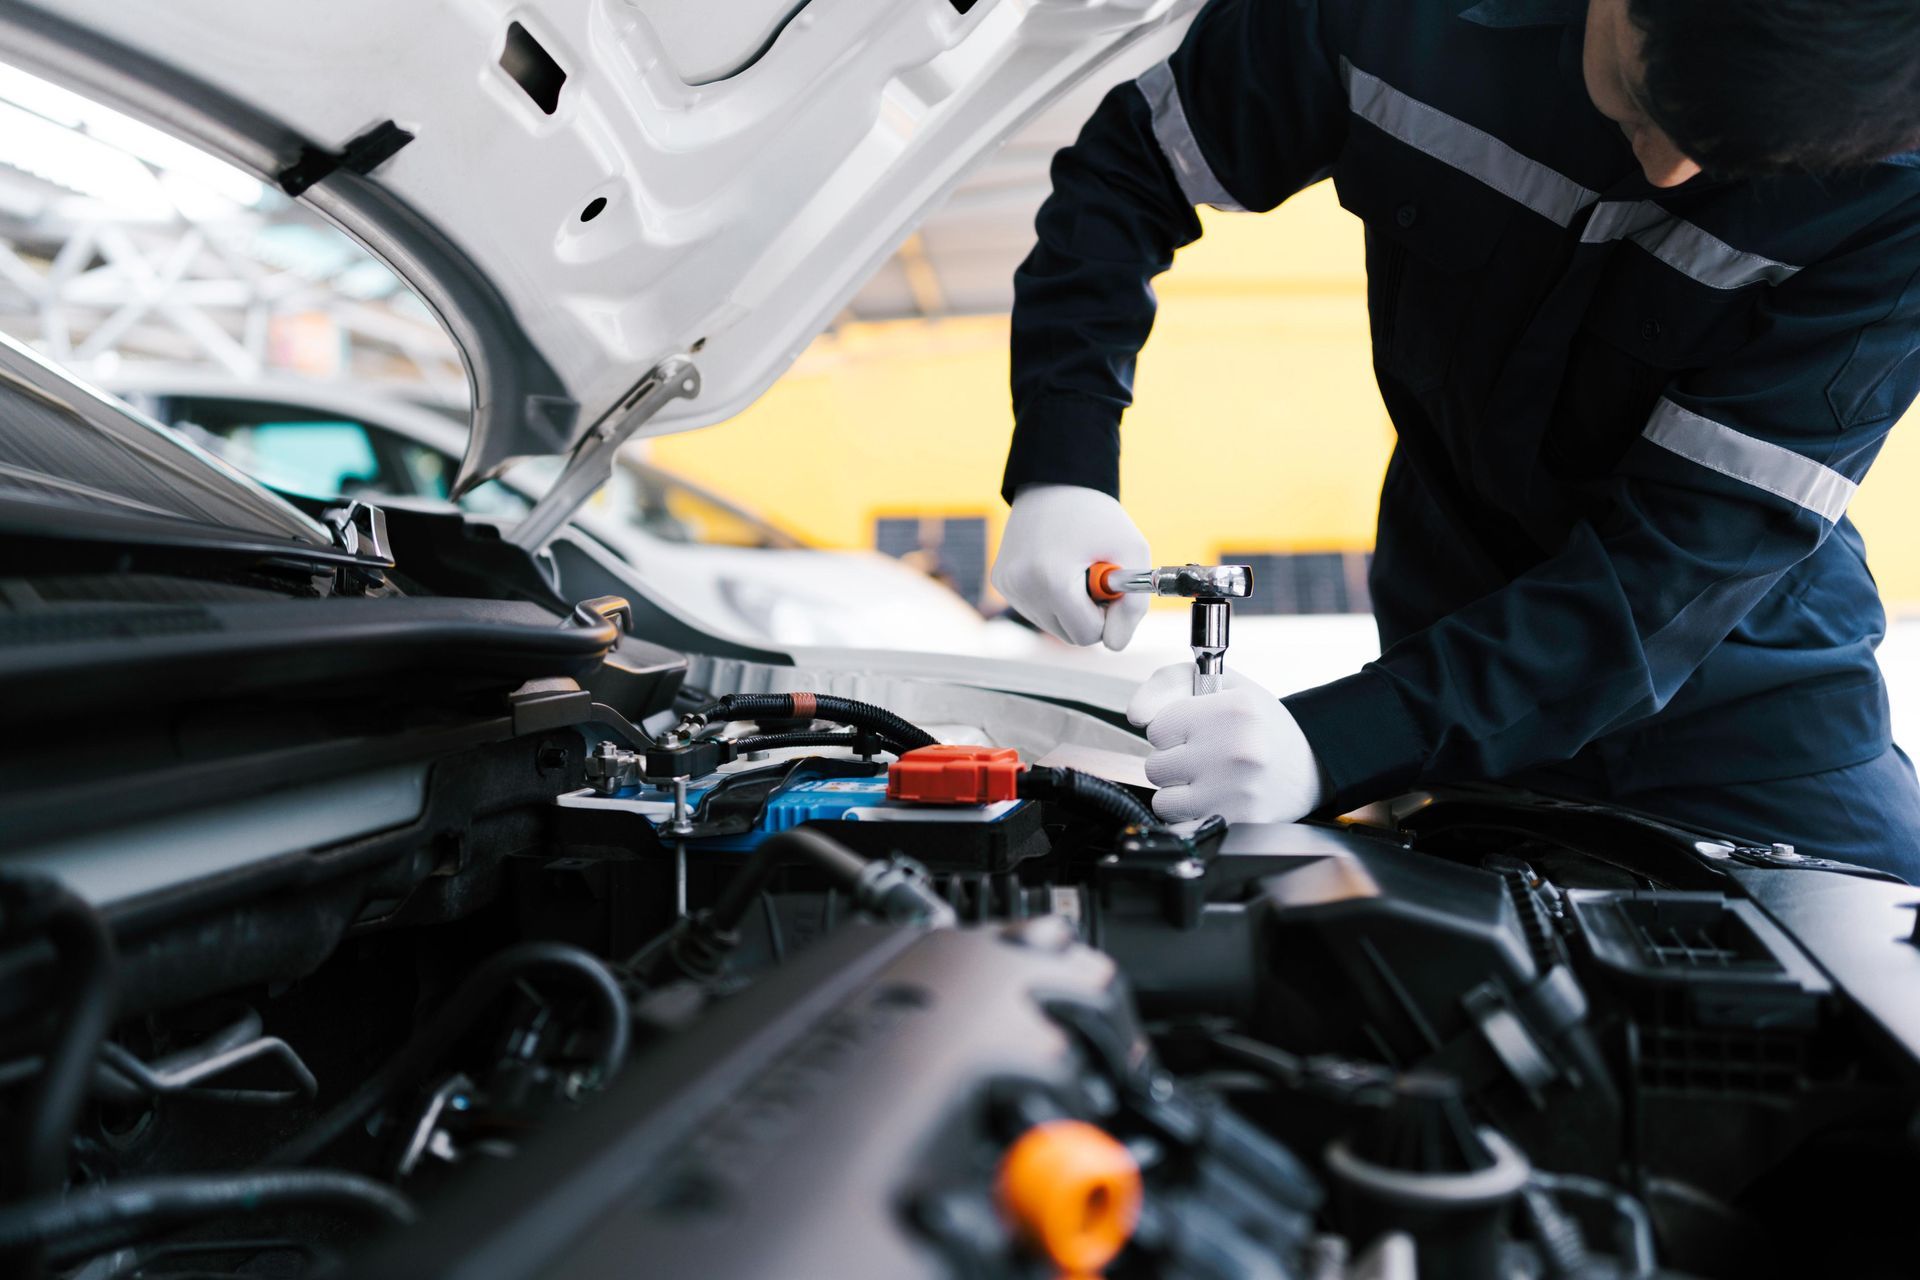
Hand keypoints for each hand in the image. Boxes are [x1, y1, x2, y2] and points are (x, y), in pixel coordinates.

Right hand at [992, 484, 1149, 649]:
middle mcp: (1021, 587)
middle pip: (1071, 636)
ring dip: (1071, 607)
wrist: (1055, 482)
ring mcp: (1007, 586)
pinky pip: (1037, 610)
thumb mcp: (1132, 552)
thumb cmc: (1098, 517)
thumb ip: (1134, 605)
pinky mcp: (1001, 582)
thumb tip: (1116, 644)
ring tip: (1074, 568)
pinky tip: (1055, 567)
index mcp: (1052, 580)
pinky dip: (1052, 598)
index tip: (1111, 584)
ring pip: (1054, 626)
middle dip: (1089, 613)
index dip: (1109, 612)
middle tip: (1094, 574)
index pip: (1089, 635)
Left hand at [1126, 664, 1325, 823]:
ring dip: (1180, 795)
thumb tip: (1136, 715)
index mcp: (1232, 709)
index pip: (1156, 727)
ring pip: (1164, 802)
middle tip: (1208, 757)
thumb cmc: (1259, 725)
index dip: (1173, 730)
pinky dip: (1190, 820)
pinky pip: (1181, 828)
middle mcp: (1237, 751)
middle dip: (1175, 763)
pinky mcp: (1239, 824)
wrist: (1313, 764)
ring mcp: (1238, 793)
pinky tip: (1215, 802)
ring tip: (1213, 781)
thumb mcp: (1220, 683)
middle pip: (1155, 767)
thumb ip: (1167, 685)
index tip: (1198, 731)